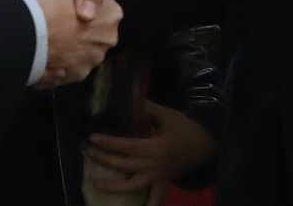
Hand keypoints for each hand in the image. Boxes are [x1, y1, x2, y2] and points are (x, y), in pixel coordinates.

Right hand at [6, 0, 121, 85]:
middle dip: (68, 20)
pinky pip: (53, 65)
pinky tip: (32, 45)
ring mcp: (82, 67)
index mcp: (111, 15)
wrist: (18, 33)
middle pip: (83, 26)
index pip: (95, 0)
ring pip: (68, 48)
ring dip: (57, 41)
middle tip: (45, 10)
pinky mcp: (60, 81)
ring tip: (35, 28)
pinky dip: (45, 58)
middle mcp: (103, 45)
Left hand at [84, 100, 216, 194]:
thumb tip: (128, 97)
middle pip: (125, 164)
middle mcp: (156, 165)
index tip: (93, 138)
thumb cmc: (184, 128)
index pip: (127, 146)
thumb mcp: (166, 114)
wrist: (205, 145)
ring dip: (114, 184)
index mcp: (156, 147)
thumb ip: (146, 107)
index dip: (109, 143)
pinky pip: (155, 198)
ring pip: (133, 185)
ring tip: (95, 181)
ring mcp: (159, 177)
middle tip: (87, 151)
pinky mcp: (162, 183)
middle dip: (104, 159)